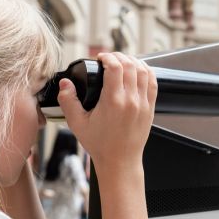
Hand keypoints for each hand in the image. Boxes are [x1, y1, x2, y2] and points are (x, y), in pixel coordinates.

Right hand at [58, 52, 156, 173]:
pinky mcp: (150, 108)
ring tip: (123, 61)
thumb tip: (65, 84)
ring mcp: (143, 104)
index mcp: (113, 101)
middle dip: (119, 56)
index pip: (115, 67)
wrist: (119, 162)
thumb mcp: (77, 124)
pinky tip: (138, 70)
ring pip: (144, 71)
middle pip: (130, 65)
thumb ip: (68, 101)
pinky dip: (147, 71)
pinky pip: (153, 82)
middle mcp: (131, 100)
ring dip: (133, 61)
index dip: (108, 57)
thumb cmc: (100, 145)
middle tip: (110, 58)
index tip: (101, 57)